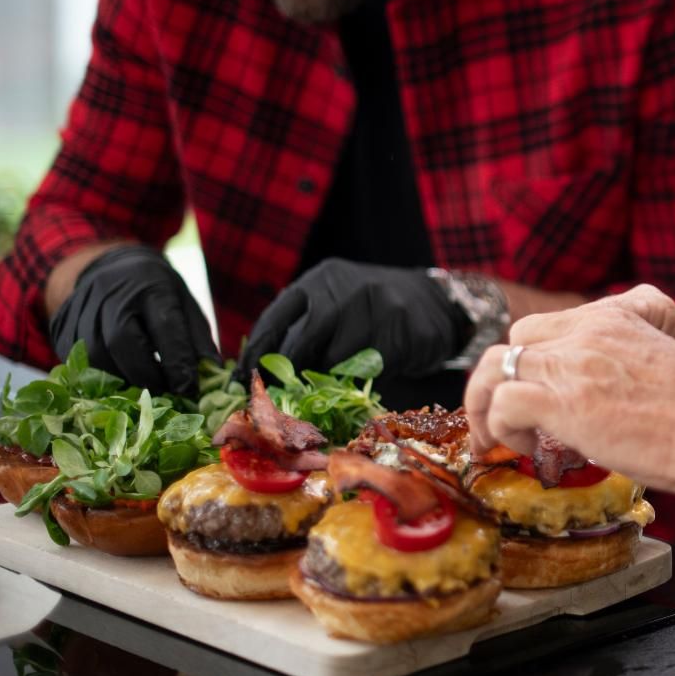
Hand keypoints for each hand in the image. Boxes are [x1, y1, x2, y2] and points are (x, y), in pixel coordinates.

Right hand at [48, 245, 218, 394]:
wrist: (111, 268)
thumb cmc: (155, 291)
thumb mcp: (185, 303)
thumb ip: (198, 339)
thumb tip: (212, 374)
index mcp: (150, 284)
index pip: (164, 325)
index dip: (176, 361)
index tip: (187, 387)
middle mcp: (111, 292)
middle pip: (120, 341)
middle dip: (145, 374)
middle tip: (163, 391)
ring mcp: (81, 307)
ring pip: (94, 354)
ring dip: (120, 378)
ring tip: (141, 387)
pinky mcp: (62, 324)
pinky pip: (75, 358)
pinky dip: (98, 375)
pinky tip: (116, 377)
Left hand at [240, 259, 467, 381]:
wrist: (434, 303)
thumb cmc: (371, 310)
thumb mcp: (335, 302)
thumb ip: (304, 327)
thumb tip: (259, 371)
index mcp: (323, 279)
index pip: (278, 316)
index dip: (257, 351)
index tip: (241, 378)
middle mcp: (348, 289)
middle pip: (303, 342)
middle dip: (288, 374)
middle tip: (279, 396)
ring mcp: (378, 309)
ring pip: (336, 362)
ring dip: (329, 381)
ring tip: (333, 382)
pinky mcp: (403, 334)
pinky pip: (369, 373)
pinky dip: (361, 382)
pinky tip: (368, 374)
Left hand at [463, 298, 674, 495]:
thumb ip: (640, 363)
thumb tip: (621, 407)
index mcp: (625, 312)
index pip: (559, 324)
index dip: (540, 362)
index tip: (540, 395)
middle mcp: (594, 327)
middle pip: (520, 337)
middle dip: (505, 376)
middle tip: (505, 416)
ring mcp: (577, 359)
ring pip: (496, 364)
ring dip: (487, 403)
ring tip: (492, 436)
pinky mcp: (565, 399)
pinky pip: (503, 401)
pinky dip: (500, 426)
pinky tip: (522, 448)